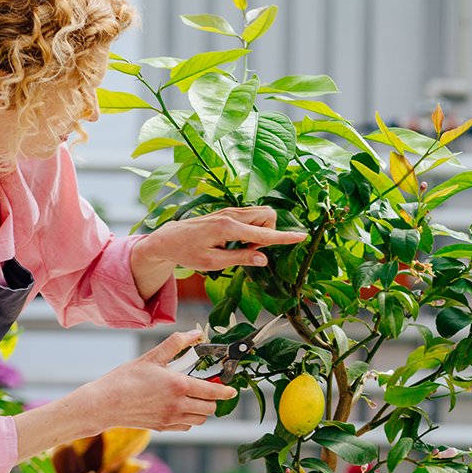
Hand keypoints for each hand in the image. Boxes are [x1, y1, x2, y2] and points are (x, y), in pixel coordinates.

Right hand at [88, 330, 236, 431]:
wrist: (104, 404)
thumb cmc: (125, 378)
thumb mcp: (152, 356)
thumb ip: (176, 344)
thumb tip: (195, 333)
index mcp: (178, 386)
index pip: (212, 391)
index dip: (226, 391)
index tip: (232, 390)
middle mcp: (178, 405)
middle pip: (210, 408)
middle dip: (213, 399)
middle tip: (207, 388)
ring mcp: (170, 419)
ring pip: (199, 419)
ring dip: (202, 409)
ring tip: (193, 396)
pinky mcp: (163, 427)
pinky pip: (186, 426)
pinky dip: (189, 418)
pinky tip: (179, 406)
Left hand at [143, 206, 307, 270]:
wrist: (170, 238)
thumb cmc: (188, 252)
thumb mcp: (213, 262)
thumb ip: (240, 258)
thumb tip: (264, 258)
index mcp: (228, 227)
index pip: (264, 232)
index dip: (284, 237)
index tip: (301, 236)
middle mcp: (232, 214)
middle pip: (268, 216)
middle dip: (269, 233)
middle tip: (250, 251)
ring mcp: (231, 211)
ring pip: (262, 215)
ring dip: (261, 232)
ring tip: (242, 247)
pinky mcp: (229, 212)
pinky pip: (253, 216)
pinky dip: (253, 229)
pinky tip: (238, 241)